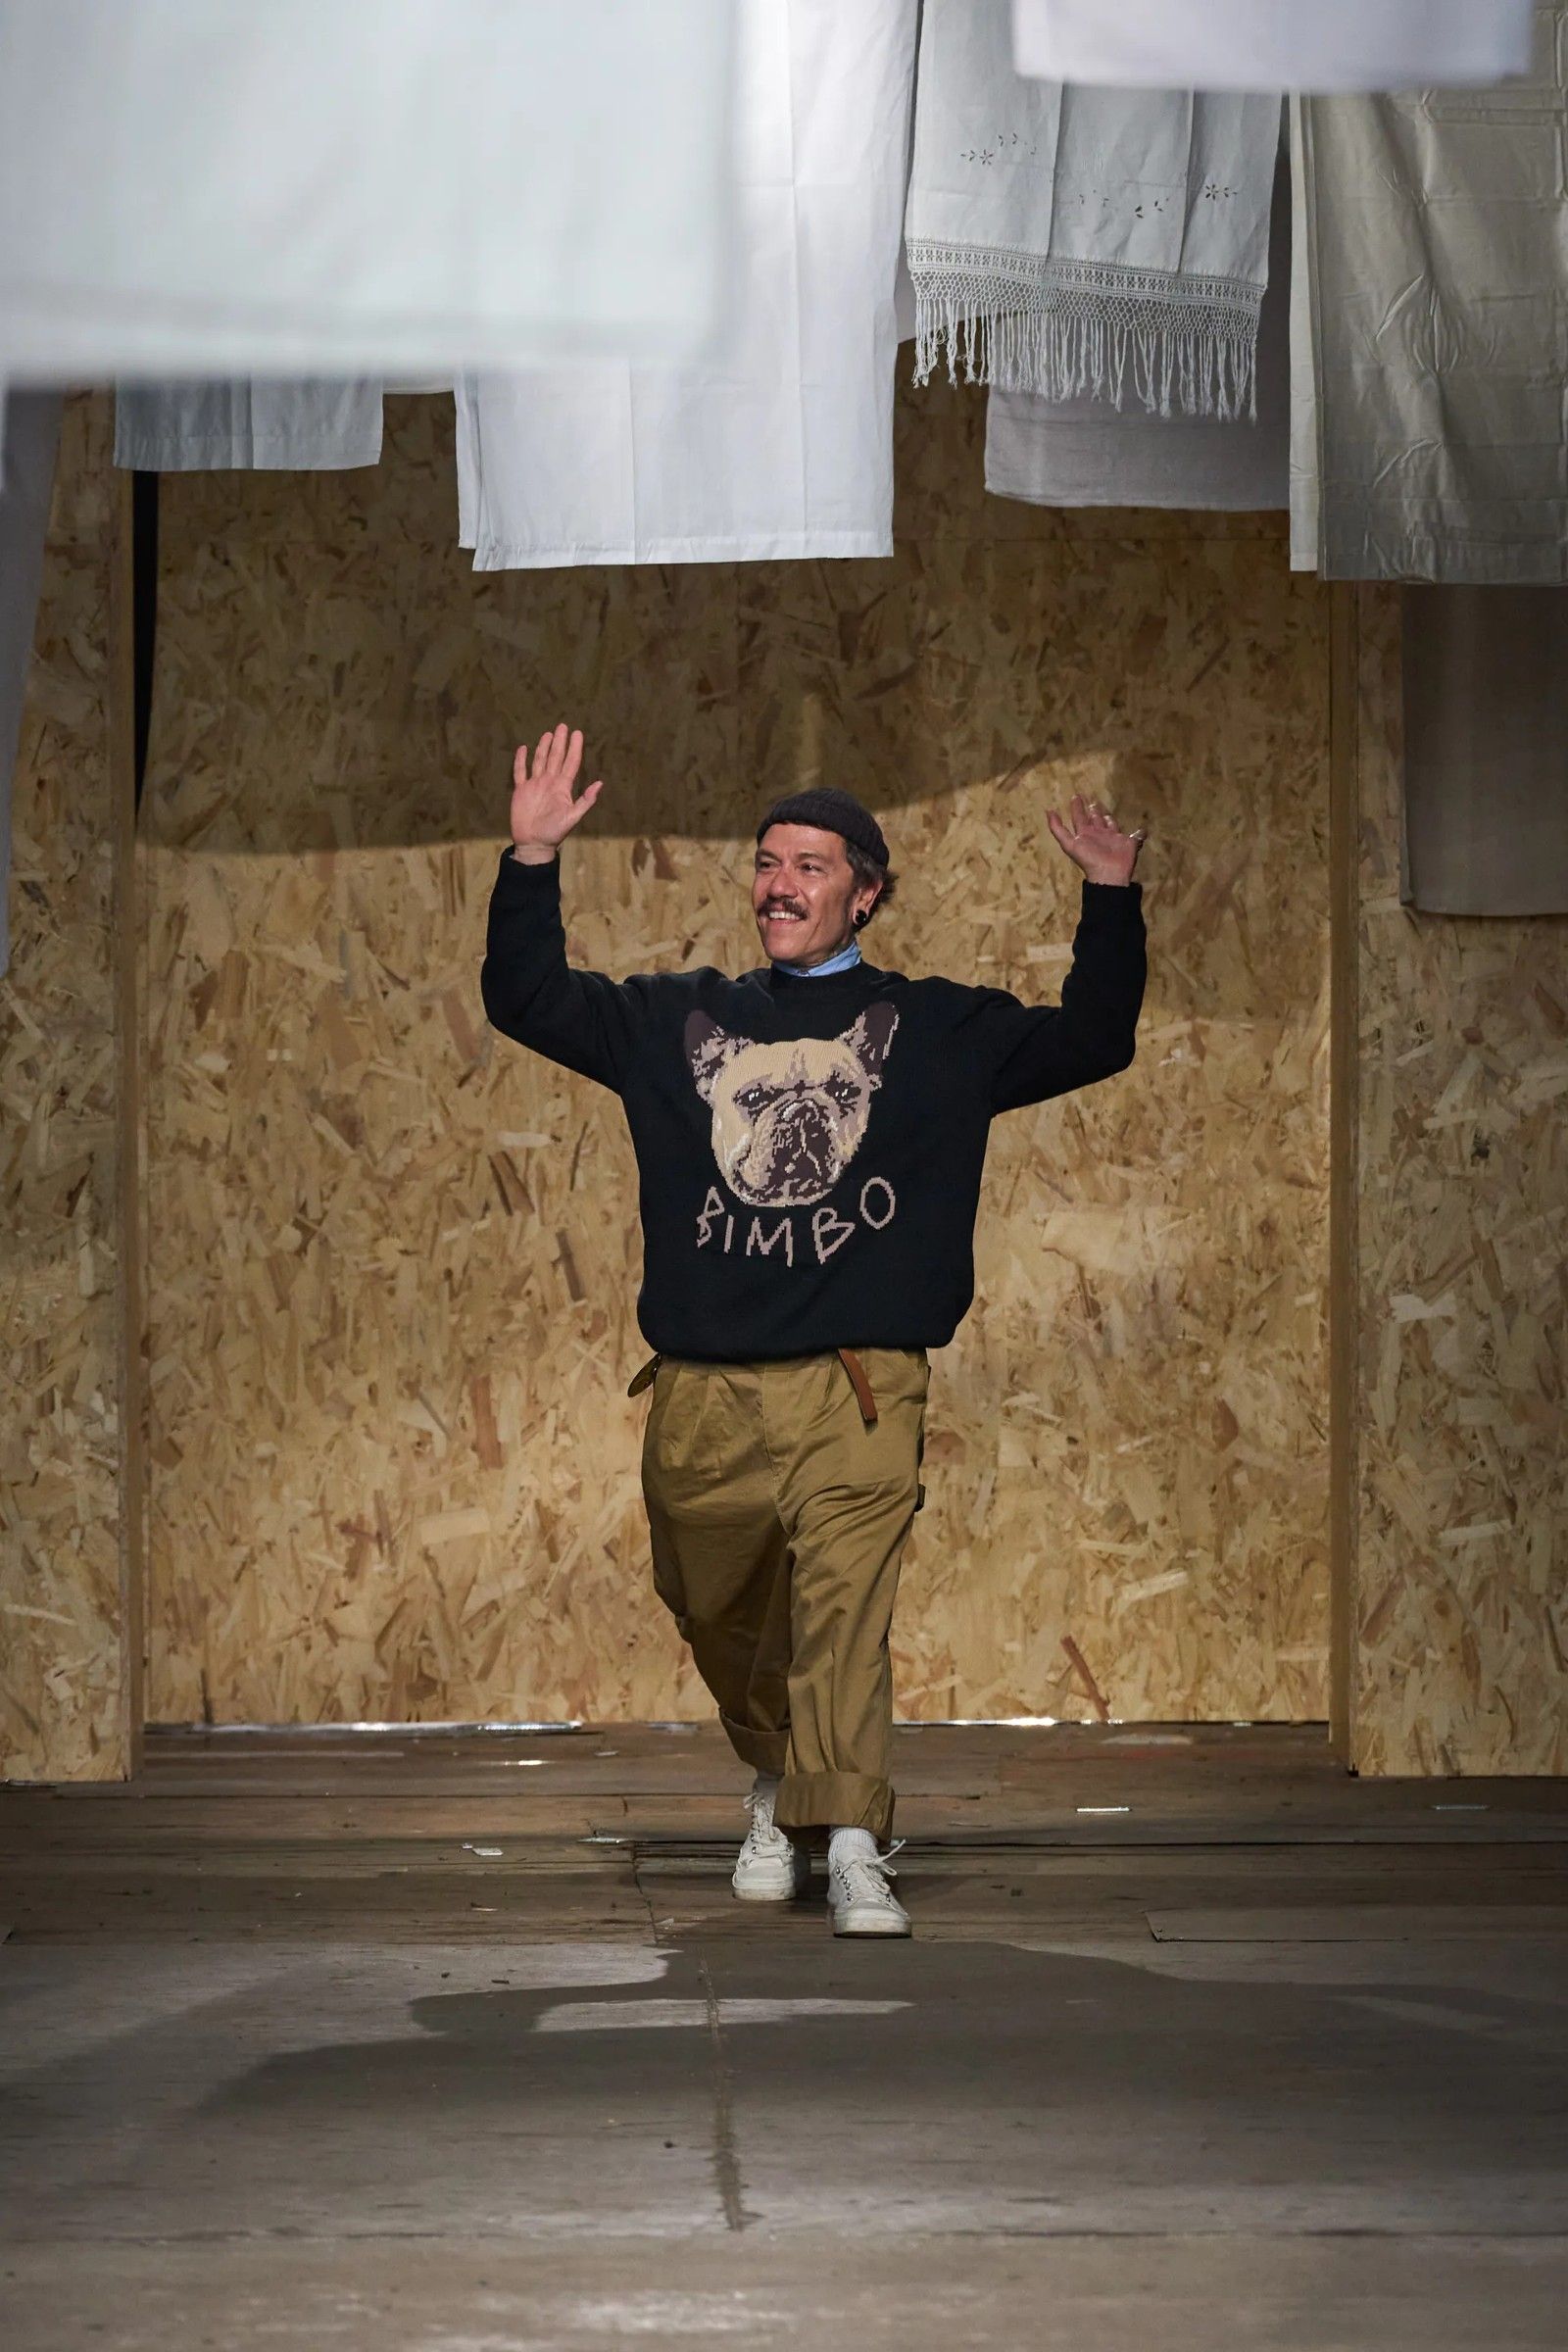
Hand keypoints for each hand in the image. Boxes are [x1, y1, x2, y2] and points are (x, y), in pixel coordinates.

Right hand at [509, 723, 603, 859]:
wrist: (533, 843)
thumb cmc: (554, 832)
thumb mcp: (572, 817)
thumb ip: (585, 800)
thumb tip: (600, 783)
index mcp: (563, 787)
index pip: (571, 763)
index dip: (575, 748)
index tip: (578, 733)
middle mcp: (550, 782)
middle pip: (556, 757)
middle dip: (560, 742)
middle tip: (563, 726)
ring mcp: (535, 785)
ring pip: (540, 761)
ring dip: (544, 747)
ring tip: (549, 734)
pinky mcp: (521, 790)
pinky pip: (520, 772)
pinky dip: (521, 760)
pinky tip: (523, 748)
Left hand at [1046, 792, 1144, 885]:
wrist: (1108, 874)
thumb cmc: (1089, 859)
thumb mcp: (1069, 844)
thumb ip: (1058, 828)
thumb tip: (1048, 810)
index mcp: (1086, 833)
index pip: (1081, 817)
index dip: (1077, 807)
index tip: (1076, 796)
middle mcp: (1100, 834)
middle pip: (1096, 818)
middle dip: (1093, 809)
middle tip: (1090, 798)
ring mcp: (1115, 838)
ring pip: (1111, 824)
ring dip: (1108, 816)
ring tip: (1105, 808)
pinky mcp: (1129, 843)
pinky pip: (1136, 836)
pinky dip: (1140, 833)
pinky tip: (1143, 830)